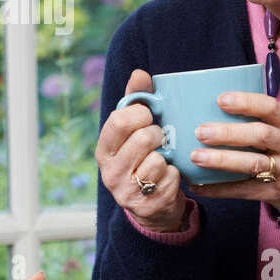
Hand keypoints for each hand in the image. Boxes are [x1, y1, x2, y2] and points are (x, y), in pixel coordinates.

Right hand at [94, 69, 188, 231]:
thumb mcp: (133, 131)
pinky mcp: (148, 205)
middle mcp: (110, 173)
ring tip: (162, 160)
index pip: (119, 120)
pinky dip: (175, 175)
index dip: (140, 114)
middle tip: (159, 140)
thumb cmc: (142, 158)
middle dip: (158, 135)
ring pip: (158, 160)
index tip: (148, 117)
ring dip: (167, 158)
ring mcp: (127, 192)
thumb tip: (140, 73)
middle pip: (143, 138)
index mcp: (103, 151)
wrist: (152, 206)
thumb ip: (135, 101)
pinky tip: (168, 178)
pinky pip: (172, 178)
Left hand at [188, 90, 279, 219]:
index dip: (246, 102)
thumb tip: (213, 111)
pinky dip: (219, 189)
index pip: (271, 107)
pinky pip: (245, 191)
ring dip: (221, 160)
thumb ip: (262, 122)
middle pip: (260, 135)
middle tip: (200, 131)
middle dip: (228, 133)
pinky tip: (199, 186)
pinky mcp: (276, 193)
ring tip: (196, 157)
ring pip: (252, 164)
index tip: (220, 99)